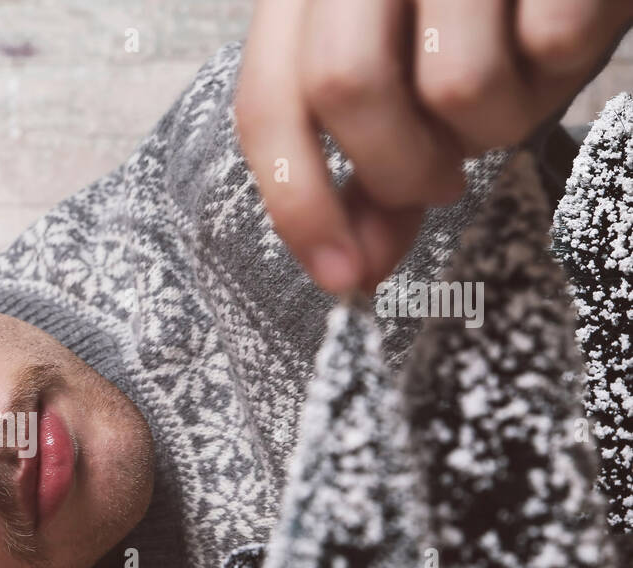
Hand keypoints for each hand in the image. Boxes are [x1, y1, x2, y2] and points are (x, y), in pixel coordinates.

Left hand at [235, 0, 632, 294]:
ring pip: (458, 84)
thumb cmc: (483, 4)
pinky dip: (565, 63)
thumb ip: (372, 167)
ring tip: (514, 84)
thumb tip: (356, 271)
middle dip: (399, 171)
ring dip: (497, 121)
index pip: (266, 103)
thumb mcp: (407, 71)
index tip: (340, 277)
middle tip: (441, 182)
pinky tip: (561, 28)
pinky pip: (553, 40)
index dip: (297, 204)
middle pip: (345, 90)